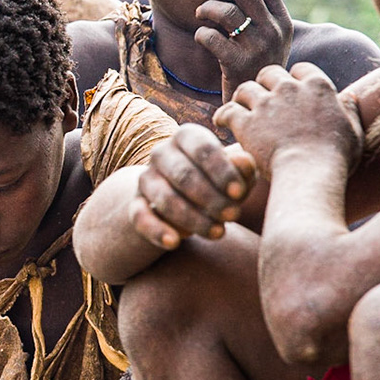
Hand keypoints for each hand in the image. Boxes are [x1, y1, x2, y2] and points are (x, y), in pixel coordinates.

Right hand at [129, 124, 258, 249]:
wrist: (186, 198)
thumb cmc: (220, 182)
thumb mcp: (236, 175)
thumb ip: (243, 169)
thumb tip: (245, 161)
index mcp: (187, 136)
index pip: (202, 148)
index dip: (222, 171)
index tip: (240, 193)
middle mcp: (161, 152)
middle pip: (184, 174)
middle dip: (210, 198)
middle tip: (234, 215)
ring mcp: (145, 178)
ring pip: (165, 198)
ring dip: (193, 218)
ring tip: (219, 232)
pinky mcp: (135, 204)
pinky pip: (140, 217)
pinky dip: (156, 231)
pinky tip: (174, 243)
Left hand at [192, 0, 293, 95]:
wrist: (256, 103)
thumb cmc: (259, 64)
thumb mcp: (273, 36)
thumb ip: (268, 6)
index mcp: (283, 22)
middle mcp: (274, 33)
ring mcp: (257, 49)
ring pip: (227, 13)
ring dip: (207, 7)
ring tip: (201, 12)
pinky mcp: (238, 65)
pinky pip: (211, 38)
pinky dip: (201, 33)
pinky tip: (202, 36)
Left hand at [217, 63, 358, 174]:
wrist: (309, 173)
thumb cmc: (335, 157)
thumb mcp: (353, 132)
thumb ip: (349, 111)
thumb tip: (348, 97)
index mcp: (317, 87)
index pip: (301, 69)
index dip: (295, 79)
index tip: (292, 91)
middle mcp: (289, 89)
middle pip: (269, 73)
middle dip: (265, 83)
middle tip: (262, 99)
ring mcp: (266, 104)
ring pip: (246, 88)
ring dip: (243, 98)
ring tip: (241, 109)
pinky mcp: (246, 122)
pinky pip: (228, 110)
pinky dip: (223, 115)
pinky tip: (222, 122)